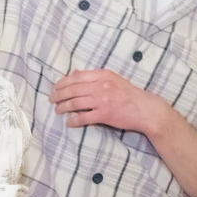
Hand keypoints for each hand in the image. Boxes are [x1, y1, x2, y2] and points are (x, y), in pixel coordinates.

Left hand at [50, 69, 165, 134]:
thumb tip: (74, 73)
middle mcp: (101, 86)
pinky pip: (83, 117)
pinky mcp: (104, 114)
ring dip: (63, 107)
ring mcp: (102, 100)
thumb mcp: (113, 79)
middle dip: (59, 95)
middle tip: (51, 99)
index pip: (77, 76)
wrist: (145, 109)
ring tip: (57, 110)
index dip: (63, 82)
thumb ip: (95, 77)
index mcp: (103, 75)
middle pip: (73, 89)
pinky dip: (74, 120)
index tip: (55, 87)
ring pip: (75, 103)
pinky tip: (69, 122)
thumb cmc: (129, 94)